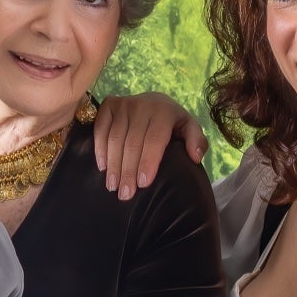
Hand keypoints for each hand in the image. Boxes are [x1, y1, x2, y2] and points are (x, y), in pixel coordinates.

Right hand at [91, 92, 207, 200]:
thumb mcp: (189, 129)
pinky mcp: (109, 104)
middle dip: (128, 170)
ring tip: (113, 186)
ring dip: (113, 164)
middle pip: (132, 142)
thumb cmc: (172, 123)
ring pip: (115, 138)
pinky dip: (100, 149)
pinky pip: (100, 129)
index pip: (154, 140)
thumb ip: (196, 141)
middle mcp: (142, 105)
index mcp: (164, 111)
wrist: (154, 102)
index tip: (143, 184)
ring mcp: (123, 104)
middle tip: (125, 194)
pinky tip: (103, 167)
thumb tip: (195, 157)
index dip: (147, 162)